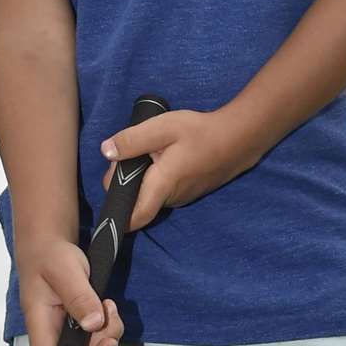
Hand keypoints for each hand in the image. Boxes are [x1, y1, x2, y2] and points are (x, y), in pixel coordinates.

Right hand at [17, 238, 124, 345]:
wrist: (51, 239)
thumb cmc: (51, 254)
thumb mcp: (66, 271)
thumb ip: (80, 297)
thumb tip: (93, 325)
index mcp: (40, 323)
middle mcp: (53, 330)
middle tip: (111, 327)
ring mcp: (67, 325)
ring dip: (107, 333)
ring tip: (110, 307)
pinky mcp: (79, 317)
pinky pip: (97, 332)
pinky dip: (107, 323)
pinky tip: (107, 305)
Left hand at [99, 107, 252, 232]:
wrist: (239, 138)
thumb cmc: (200, 132)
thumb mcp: (162, 128)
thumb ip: (132, 140)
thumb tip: (106, 151)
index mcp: (161, 186)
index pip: (133, 218)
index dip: (116, 214)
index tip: (109, 194)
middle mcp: (171, 199)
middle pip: (137, 200)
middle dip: (126, 181)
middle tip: (131, 151)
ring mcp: (182, 197)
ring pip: (150, 194)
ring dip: (142, 178)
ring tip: (151, 151)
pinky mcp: (190, 192)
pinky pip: (164, 190)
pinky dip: (157, 177)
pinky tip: (166, 155)